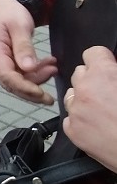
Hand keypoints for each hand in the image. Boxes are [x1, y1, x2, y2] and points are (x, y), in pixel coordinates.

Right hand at [0, 0, 56, 104]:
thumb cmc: (9, 10)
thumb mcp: (20, 25)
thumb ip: (24, 47)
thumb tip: (29, 69)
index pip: (8, 77)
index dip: (26, 88)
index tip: (44, 95)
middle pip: (10, 83)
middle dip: (33, 86)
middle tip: (54, 74)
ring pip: (14, 79)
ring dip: (35, 77)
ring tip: (53, 66)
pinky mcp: (1, 60)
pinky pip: (16, 72)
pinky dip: (32, 71)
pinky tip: (46, 64)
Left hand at [63, 46, 116, 171]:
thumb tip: (113, 70)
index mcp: (103, 74)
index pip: (92, 53)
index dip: (103, 60)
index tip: (109, 68)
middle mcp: (84, 89)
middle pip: (80, 73)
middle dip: (93, 79)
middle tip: (109, 92)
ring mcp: (76, 110)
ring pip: (73, 95)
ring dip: (84, 98)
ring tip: (104, 110)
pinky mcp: (72, 130)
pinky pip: (71, 117)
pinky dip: (81, 119)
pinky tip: (98, 126)